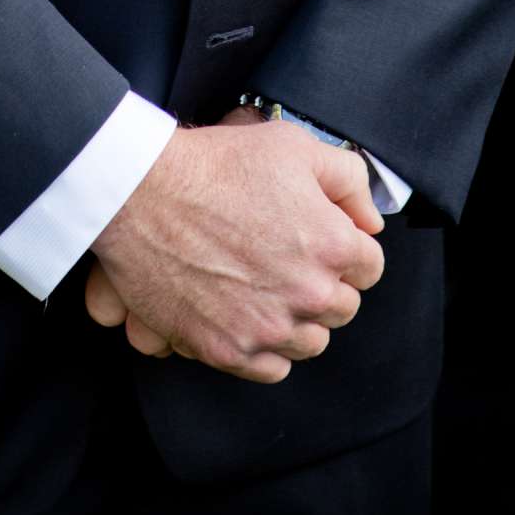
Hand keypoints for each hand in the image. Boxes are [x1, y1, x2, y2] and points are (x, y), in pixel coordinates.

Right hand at [84, 110, 383, 383]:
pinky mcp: (227, 349)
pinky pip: (270, 368)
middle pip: (342, 308)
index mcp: (331, 245)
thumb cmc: (217, 164)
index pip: (369, 267)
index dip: (348, 248)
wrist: (145, 193)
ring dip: (297, 320)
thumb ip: (348, 179)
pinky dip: (265, 347)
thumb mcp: (294, 145)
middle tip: (291, 260)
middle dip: (325, 284)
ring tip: (269, 288)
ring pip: (309, 343)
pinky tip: (248, 314)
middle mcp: (306, 294)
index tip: (324, 240)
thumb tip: (370, 220)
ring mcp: (267, 328)